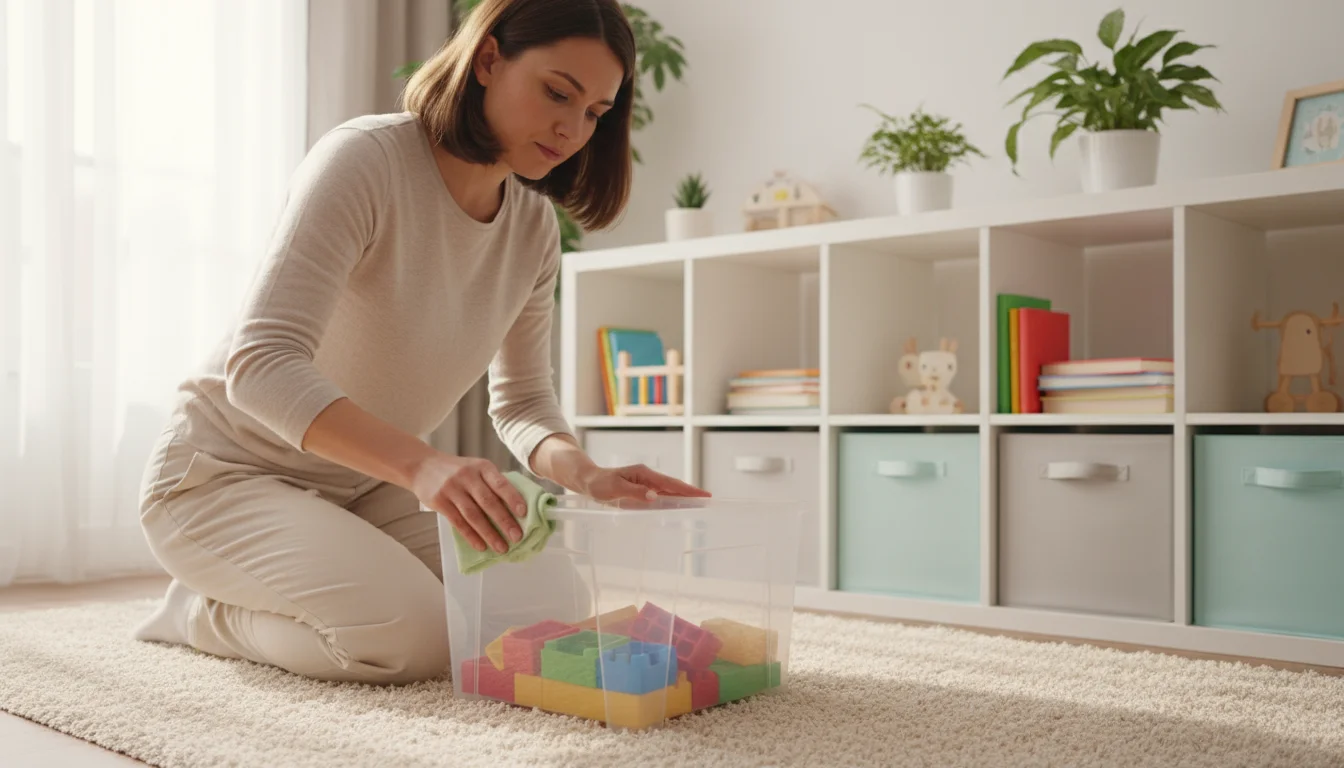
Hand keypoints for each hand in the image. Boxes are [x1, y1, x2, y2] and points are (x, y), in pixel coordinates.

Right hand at [409, 452, 526, 553]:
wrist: (422, 466)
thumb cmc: (457, 470)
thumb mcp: (475, 468)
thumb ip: (491, 483)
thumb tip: (515, 510)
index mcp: (482, 467)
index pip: (500, 483)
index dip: (513, 498)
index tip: (524, 513)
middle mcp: (467, 476)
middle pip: (488, 502)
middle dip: (504, 521)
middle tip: (517, 537)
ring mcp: (452, 489)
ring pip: (473, 515)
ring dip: (489, 534)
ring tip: (501, 547)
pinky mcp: (439, 501)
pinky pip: (458, 522)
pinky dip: (471, 536)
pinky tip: (481, 546)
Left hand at [581, 463, 710, 503]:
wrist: (588, 481)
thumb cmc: (599, 484)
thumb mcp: (615, 488)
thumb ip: (635, 492)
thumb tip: (655, 496)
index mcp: (644, 474)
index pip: (670, 484)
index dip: (687, 490)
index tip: (703, 494)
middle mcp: (647, 478)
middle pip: (673, 487)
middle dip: (691, 493)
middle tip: (708, 500)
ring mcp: (645, 483)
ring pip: (668, 492)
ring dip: (683, 498)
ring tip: (699, 504)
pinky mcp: (642, 490)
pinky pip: (660, 496)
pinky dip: (672, 501)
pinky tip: (679, 507)